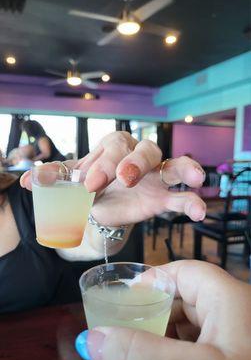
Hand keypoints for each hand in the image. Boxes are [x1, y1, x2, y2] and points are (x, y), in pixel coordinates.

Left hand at [20, 131, 205, 225]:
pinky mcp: (162, 199)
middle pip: (145, 150)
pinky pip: (181, 198)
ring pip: (173, 166)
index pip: (112, 148)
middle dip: (136, 163)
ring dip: (185, 169)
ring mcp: (154, 177)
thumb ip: (51, 180)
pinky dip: (191, 202)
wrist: (99, 208)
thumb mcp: (67, 184)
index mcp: (112, 147)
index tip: (90, 184)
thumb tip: (26, 183)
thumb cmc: (85, 188)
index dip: (103, 163)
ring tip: (194, 177)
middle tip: (127, 178)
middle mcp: (137, 157)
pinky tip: (199, 212)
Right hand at [75, 260, 250, 359]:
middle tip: (120, 336)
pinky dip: (176, 358)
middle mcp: (235, 314)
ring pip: (187, 329)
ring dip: (160, 341)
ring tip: (135, 356)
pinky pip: (197, 351)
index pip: (183, 273)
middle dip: (150, 317)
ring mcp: (236, 340)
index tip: (119, 303)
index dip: (150, 282)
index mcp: (231, 300)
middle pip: (182, 300)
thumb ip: (146, 358)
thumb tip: (92, 339)